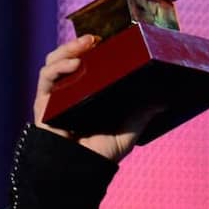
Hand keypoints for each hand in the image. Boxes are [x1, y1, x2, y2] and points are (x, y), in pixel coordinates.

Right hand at [34, 35, 161, 161]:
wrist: (82, 171)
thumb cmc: (104, 153)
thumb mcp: (130, 129)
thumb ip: (144, 113)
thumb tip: (166, 99)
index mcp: (91, 91)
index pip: (91, 62)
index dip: (98, 48)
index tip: (112, 37)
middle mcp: (71, 89)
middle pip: (71, 57)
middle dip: (80, 43)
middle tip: (97, 37)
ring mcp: (56, 95)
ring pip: (55, 61)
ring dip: (68, 49)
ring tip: (86, 44)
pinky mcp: (43, 103)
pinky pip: (46, 78)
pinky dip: (58, 68)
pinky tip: (74, 64)